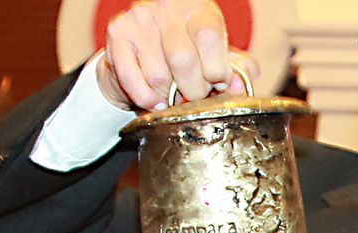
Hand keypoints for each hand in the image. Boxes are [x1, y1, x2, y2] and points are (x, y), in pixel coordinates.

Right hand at [97, 0, 258, 110]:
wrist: (143, 45)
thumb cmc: (187, 50)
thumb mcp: (217, 54)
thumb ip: (236, 69)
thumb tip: (240, 86)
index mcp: (198, 8)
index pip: (209, 37)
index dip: (216, 68)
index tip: (217, 82)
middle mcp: (167, 8)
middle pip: (183, 61)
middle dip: (194, 90)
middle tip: (195, 94)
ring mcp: (140, 19)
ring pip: (158, 76)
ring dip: (169, 97)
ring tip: (173, 94)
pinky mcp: (117, 34)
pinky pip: (133, 80)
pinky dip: (147, 98)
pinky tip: (155, 99)